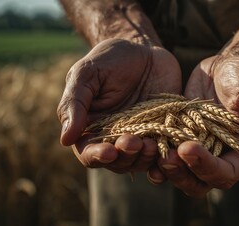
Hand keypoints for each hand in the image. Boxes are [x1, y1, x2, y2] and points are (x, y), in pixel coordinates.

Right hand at [57, 38, 181, 172]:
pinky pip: (167, 152)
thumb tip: (65, 139)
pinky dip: (169, 159)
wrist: (144, 50)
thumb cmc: (109, 60)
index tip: (108, 152)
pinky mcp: (166, 132)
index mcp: (92, 128)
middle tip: (134, 142)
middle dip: (126, 156)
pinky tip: (172, 156)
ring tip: (152, 144)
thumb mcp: (86, 74)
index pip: (90, 154)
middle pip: (118, 162)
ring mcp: (143, 137)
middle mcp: (117, 138)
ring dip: (146, 158)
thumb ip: (74, 103)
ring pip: (142, 161)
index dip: (97, 157)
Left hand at [148, 55, 238, 196]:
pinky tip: (141, 143)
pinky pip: (164, 150)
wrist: (228, 63)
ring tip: (150, 151)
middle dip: (181, 173)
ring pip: (178, 172)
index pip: (224, 174)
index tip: (188, 147)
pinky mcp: (178, 136)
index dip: (206, 166)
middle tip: (167, 157)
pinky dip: (153, 152)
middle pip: (198, 182)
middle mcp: (218, 157)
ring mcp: (196, 148)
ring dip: (164, 168)